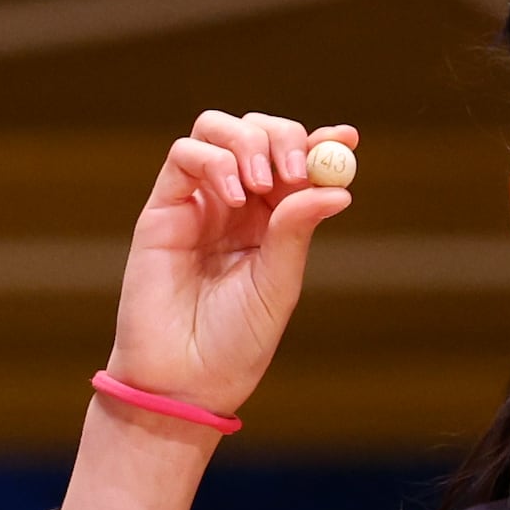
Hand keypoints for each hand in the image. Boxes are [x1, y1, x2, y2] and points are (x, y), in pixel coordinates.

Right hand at [52, 111, 354, 509]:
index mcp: (272, 220)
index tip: (347, 139)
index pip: (296, 160)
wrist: (184, 380)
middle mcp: (235, 203)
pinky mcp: (162, 208)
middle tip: (297, 170)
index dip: (321, 142)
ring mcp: (197, 202)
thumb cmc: (234, 342)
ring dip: (247, 141)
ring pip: (216, 129)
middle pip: (257, 132)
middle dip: (282, 138)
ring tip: (262, 184)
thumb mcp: (279, 284)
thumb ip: (297, 230)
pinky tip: (234, 198)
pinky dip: (214, 160)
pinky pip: (184, 155)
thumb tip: (337, 187)